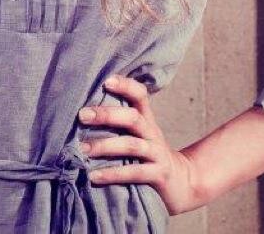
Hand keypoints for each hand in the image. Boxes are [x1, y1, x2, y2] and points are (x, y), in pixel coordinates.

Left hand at [77, 74, 204, 215]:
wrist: (181, 182)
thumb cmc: (148, 153)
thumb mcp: (139, 133)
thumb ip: (119, 121)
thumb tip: (82, 110)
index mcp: (147, 119)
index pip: (140, 95)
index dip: (125, 86)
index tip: (106, 81)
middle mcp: (152, 133)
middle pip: (133, 118)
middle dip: (107, 115)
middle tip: (82, 115)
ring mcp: (157, 154)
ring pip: (131, 145)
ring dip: (104, 146)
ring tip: (82, 149)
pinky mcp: (158, 175)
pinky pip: (134, 173)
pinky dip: (113, 174)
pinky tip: (93, 175)